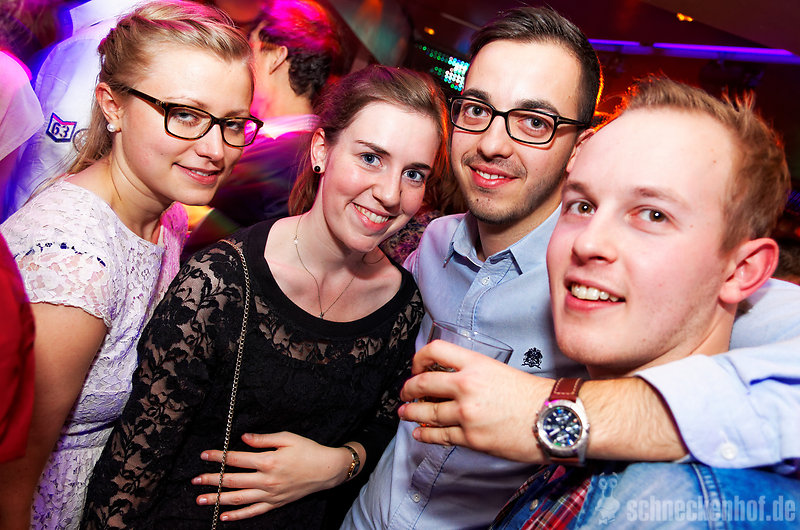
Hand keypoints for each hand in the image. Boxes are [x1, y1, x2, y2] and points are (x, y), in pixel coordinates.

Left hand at [192, 431, 351, 521]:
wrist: (327, 470)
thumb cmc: (308, 450)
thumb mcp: (287, 438)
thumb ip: (263, 439)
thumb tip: (243, 438)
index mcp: (268, 461)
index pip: (236, 459)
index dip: (218, 457)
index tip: (204, 455)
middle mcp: (267, 480)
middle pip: (232, 481)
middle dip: (211, 480)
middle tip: (194, 481)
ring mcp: (270, 494)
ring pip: (239, 499)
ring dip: (218, 500)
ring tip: (201, 500)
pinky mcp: (276, 503)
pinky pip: (253, 512)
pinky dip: (238, 516)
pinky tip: (224, 516)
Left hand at [398, 340, 553, 462]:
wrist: (552, 418)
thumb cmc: (532, 395)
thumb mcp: (499, 371)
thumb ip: (472, 373)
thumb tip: (449, 381)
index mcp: (475, 364)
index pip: (435, 351)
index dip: (419, 358)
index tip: (416, 367)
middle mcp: (466, 386)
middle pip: (422, 384)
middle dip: (408, 389)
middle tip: (405, 393)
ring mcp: (466, 414)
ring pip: (426, 412)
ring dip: (411, 413)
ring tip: (405, 413)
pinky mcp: (470, 438)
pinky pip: (438, 436)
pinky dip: (424, 434)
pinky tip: (420, 432)